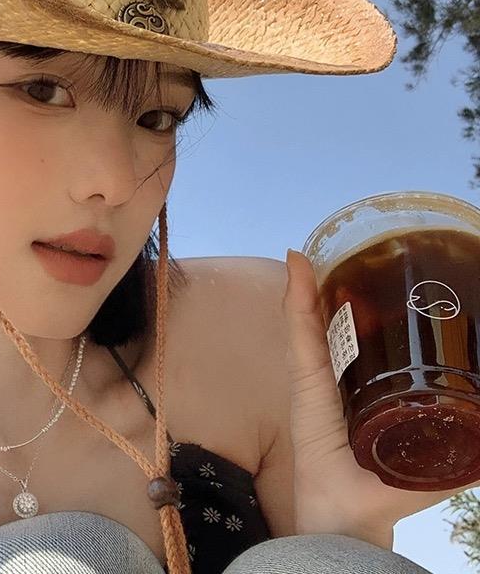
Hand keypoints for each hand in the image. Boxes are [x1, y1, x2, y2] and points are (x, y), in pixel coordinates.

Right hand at [283, 248, 479, 536]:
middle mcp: (339, 372)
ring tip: (322, 249)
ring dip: (314, 282)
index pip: (364, 333)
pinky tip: (298, 265)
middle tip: (358, 253)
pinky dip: (297, 298)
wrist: (350, 512)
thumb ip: (472, 437)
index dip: (368, 302)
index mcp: (366, 383)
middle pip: (337, 319)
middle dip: (342, 284)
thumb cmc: (390, 486)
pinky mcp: (305, 379)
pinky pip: (302, 332)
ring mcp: (318, 373)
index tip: (386, 273)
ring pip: (316, 317)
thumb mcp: (443, 455)